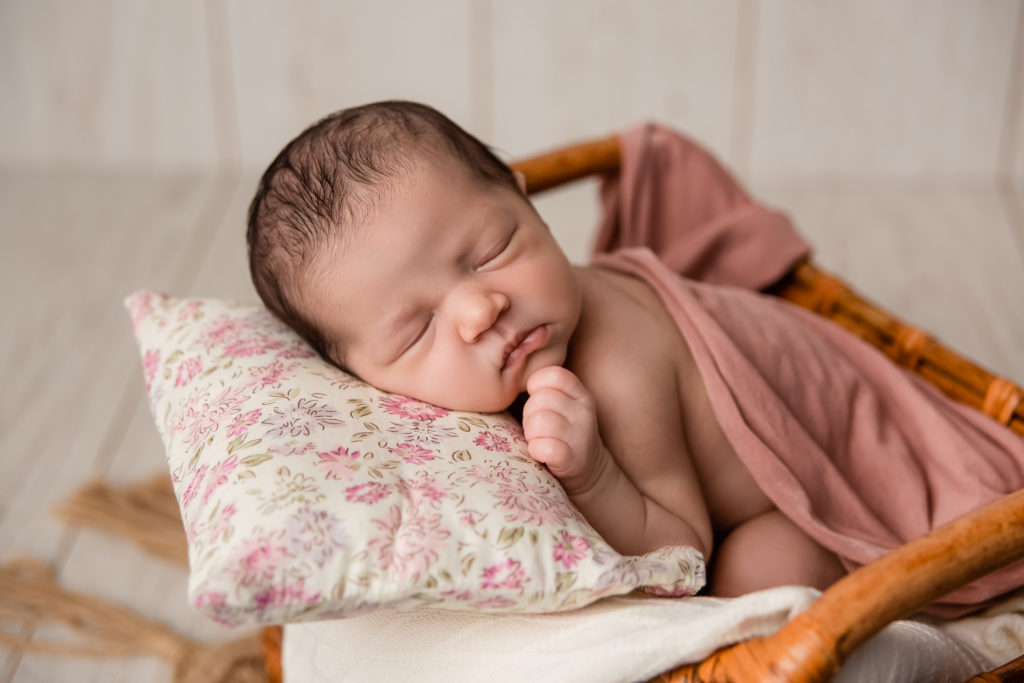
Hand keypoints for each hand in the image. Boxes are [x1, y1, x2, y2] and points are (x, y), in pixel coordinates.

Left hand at [522, 366, 605, 492]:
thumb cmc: (564, 435)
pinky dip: (536, 450)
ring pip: (538, 422)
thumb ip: (546, 391)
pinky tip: (540, 453)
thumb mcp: (565, 407)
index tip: (537, 402)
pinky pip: (543, 446)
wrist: (589, 473)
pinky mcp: (572, 460)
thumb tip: (512, 376)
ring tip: (539, 440)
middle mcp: (584, 412)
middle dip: (529, 415)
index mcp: (581, 395)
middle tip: (537, 429)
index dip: (536, 387)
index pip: (553, 375)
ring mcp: (580, 436)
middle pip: (540, 399)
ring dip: (531, 434)